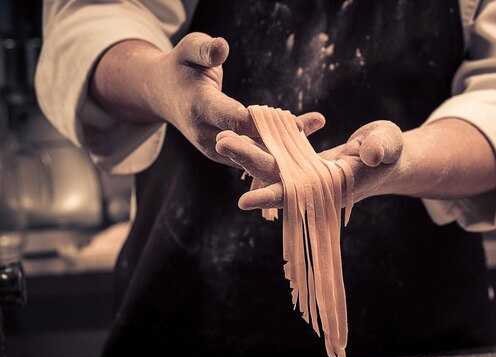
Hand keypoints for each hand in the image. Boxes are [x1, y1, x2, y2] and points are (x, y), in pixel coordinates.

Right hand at [90, 33, 323, 165]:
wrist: (168, 96)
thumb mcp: (188, 49)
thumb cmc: (182, 67)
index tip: (285, 116)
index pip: (232, 118)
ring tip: (314, 127)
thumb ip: (204, 49)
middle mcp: (208, 135)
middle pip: (249, 141)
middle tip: (310, 127)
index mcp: (200, 108)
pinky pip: (255, 155)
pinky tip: (305, 139)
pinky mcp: (227, 156)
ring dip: (284, 147)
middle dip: (279, 138)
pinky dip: (278, 149)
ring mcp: (217, 150)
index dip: (258, 121)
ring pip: (255, 153)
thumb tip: (222, 47)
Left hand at [215, 120, 403, 209]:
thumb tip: (367, 153)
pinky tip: (242, 131)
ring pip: (272, 163)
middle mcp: (313, 184)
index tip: (242, 202)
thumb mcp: (390, 146)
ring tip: (222, 136)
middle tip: (221, 141)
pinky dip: (261, 144)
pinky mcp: (301, 160)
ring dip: (247, 152)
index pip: (297, 194)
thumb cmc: (390, 152)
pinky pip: (278, 153)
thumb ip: (381, 148)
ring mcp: (305, 173)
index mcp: (331, 187)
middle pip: (276, 175)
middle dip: (249, 160)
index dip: (271, 197)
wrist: (383, 155)